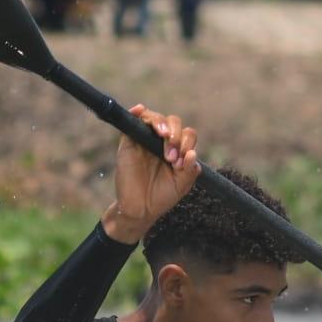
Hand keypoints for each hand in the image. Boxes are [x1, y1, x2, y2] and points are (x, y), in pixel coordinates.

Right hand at [102, 104, 200, 243]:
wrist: (140, 210)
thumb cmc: (162, 196)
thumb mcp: (182, 185)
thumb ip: (191, 170)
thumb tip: (193, 153)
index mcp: (177, 149)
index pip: (187, 134)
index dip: (187, 143)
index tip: (181, 164)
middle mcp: (161, 142)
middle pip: (172, 122)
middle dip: (176, 135)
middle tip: (172, 157)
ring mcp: (144, 140)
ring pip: (154, 118)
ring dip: (162, 124)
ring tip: (164, 136)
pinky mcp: (128, 143)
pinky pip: (132, 121)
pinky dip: (137, 112)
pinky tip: (140, 110)